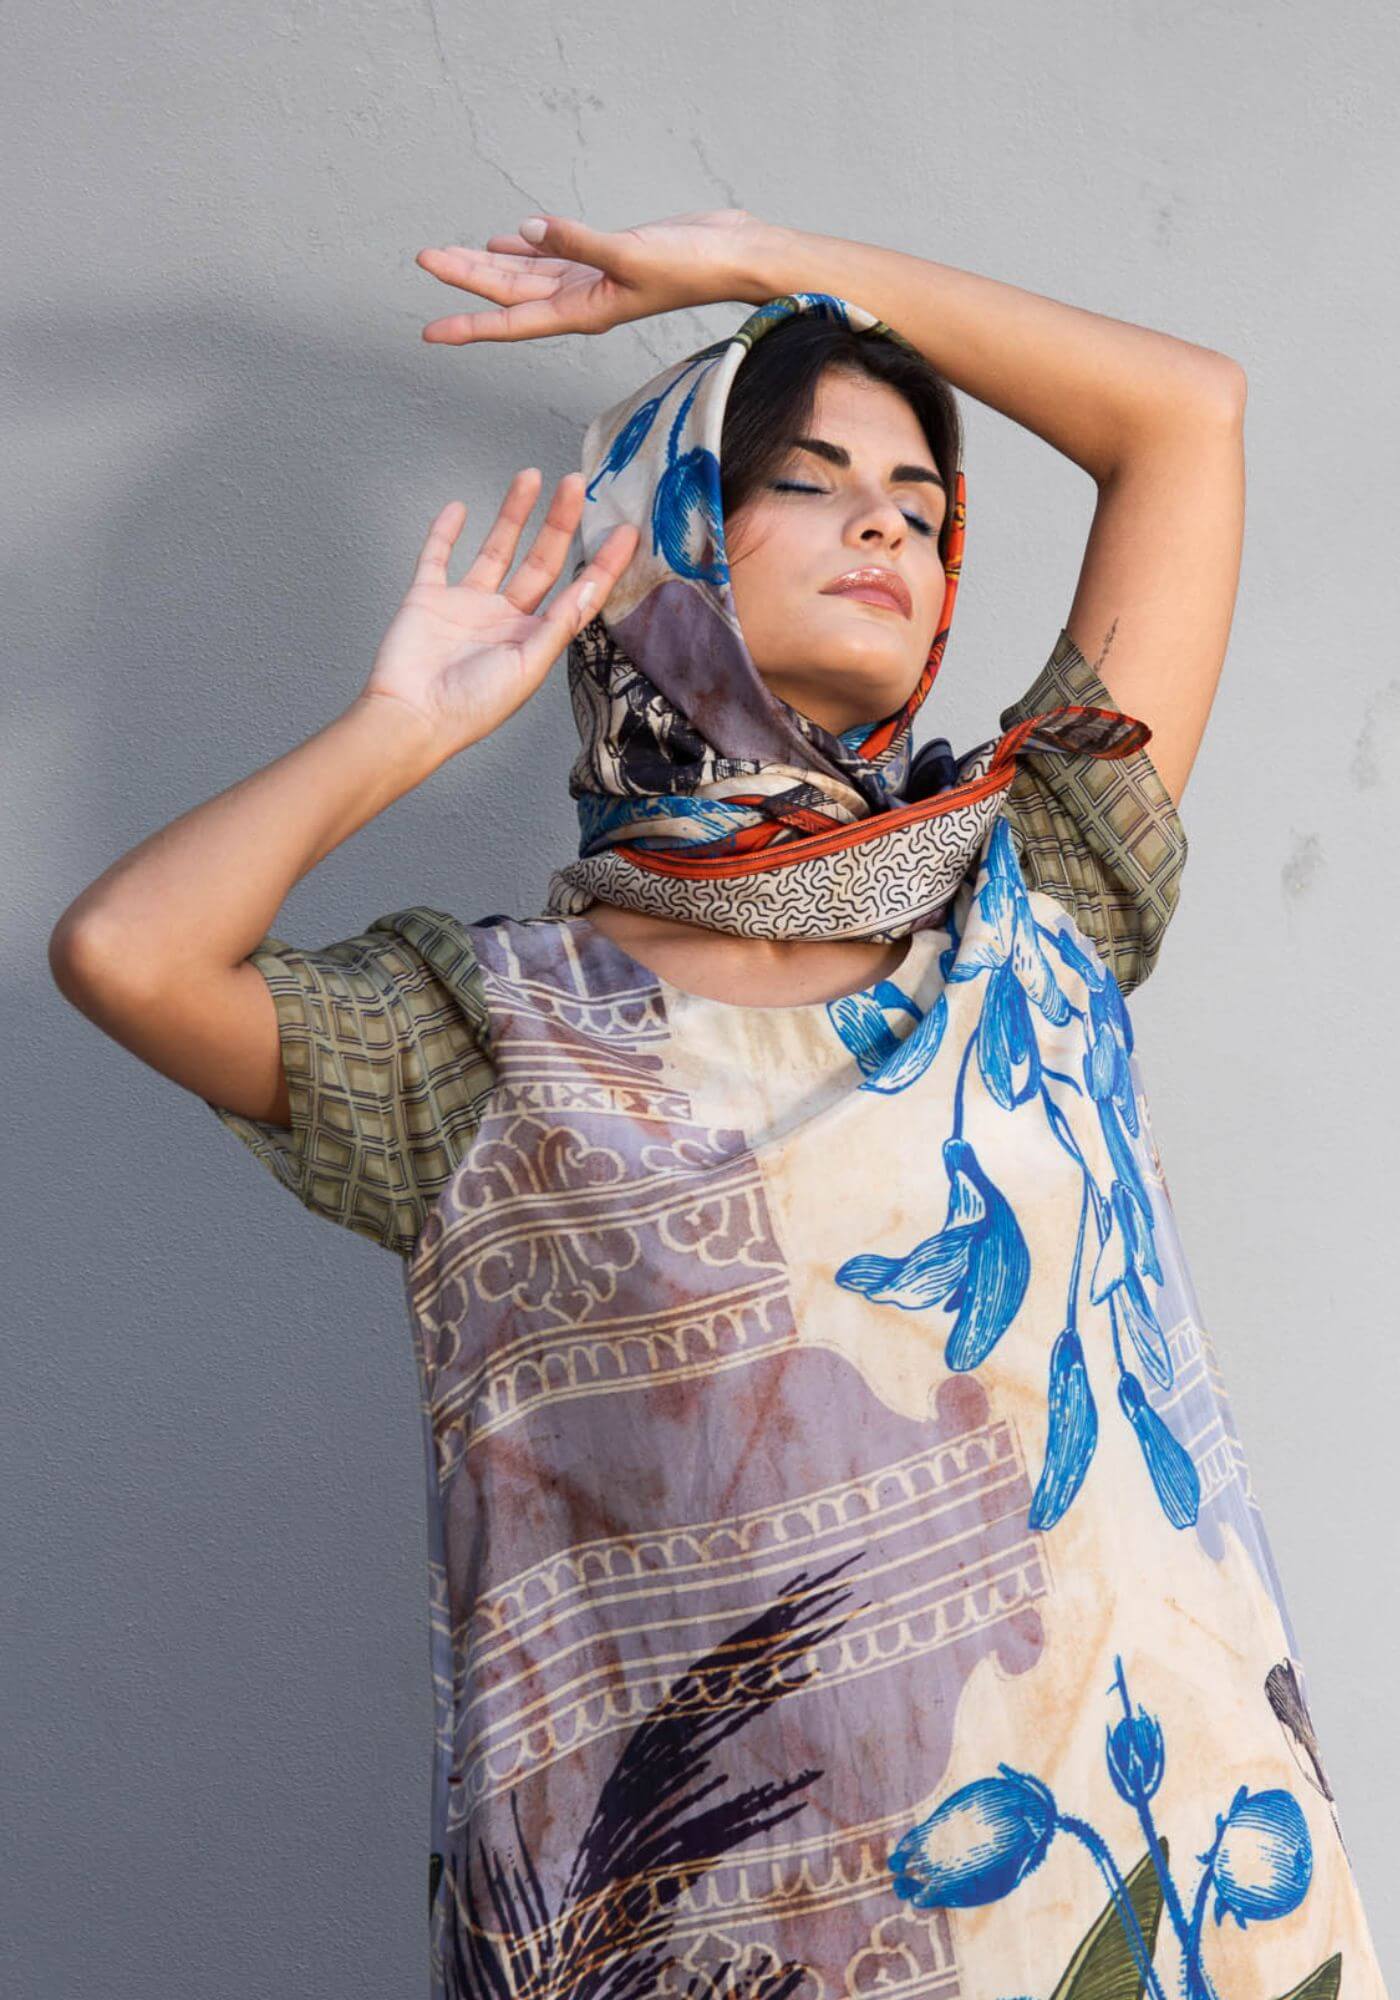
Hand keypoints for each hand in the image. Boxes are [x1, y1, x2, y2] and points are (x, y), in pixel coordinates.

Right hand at [357, 469, 638, 759]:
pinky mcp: (428, 598)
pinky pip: (438, 557)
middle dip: (560, 522)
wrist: (410, 717)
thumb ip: (559, 624)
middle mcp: (505, 619)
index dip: (603, 564)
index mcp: (534, 639)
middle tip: (576, 484)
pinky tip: (460, 507)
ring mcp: (467, 606)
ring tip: (530, 476)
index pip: (577, 594)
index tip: (625, 531)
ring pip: (496, 549)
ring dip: (513, 514)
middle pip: (540, 561)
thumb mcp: (527, 667)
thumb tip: (590, 587)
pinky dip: (446, 532)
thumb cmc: (470, 707)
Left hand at [415, 207, 787, 343]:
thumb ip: (577, 243)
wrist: (735, 254)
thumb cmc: (693, 265)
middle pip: (510, 293)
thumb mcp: (631, 254)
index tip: (430, 332)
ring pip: (526, 274)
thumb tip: (526, 232)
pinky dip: (525, 248)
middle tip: (424, 259)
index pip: (512, 322)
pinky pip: (552, 257)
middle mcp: (581, 301)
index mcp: (583, 310)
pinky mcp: (605, 258)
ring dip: (488, 264)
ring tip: (449, 254)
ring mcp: (592, 280)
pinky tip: (506, 239)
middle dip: (466, 278)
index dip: (469, 325)